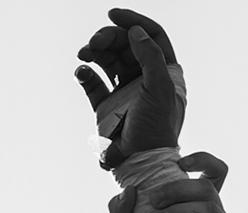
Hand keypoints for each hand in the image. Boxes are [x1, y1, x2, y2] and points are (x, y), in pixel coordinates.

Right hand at [75, 9, 182, 167]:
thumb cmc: (155, 127)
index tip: (114, 14)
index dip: (134, 21)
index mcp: (164, 71)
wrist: (139, 161)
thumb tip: (134, 32)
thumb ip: (150, 56)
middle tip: (94, 41)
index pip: (151, 35)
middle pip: (125, 44)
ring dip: (95, 51)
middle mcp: (145, 77)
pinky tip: (82, 71)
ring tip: (84, 53)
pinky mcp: (106, 105)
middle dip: (109, 37)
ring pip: (108, 60)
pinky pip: (93, 82)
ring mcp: (125, 90)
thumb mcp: (159, 88)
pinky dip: (86, 74)